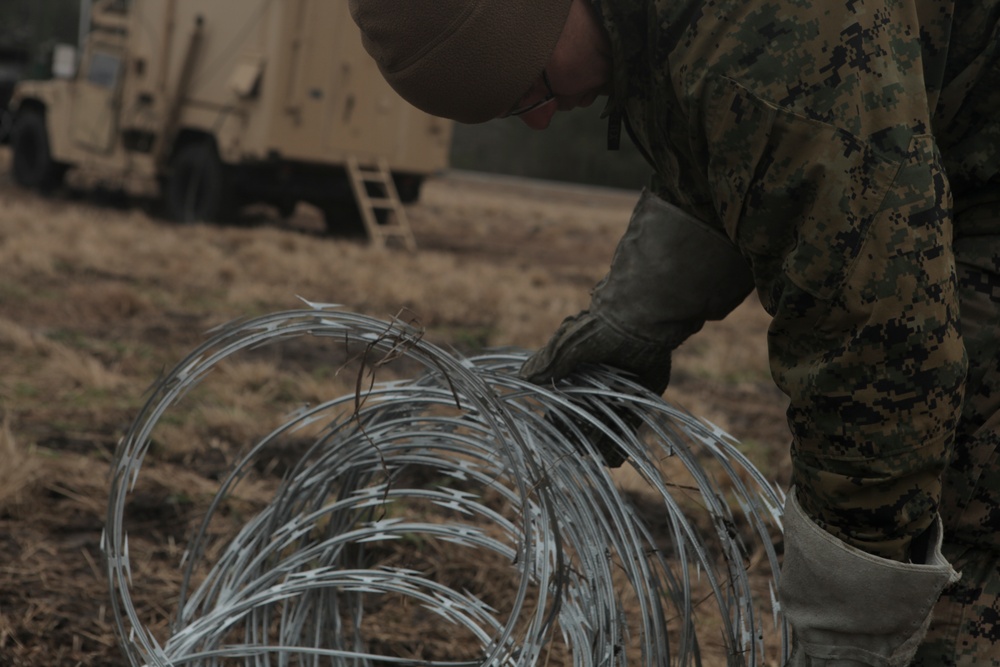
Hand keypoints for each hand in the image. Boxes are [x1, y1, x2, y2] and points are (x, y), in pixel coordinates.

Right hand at [520, 310, 671, 466]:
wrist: (639, 321)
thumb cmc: (599, 329)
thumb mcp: (567, 346)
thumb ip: (548, 363)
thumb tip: (521, 377)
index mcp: (578, 367)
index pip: (564, 397)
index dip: (558, 416)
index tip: (550, 434)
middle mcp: (599, 379)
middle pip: (585, 412)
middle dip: (579, 432)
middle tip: (573, 452)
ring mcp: (620, 388)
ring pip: (607, 420)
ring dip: (599, 441)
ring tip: (592, 461)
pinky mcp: (641, 393)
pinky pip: (630, 421)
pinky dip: (622, 438)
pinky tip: (613, 459)